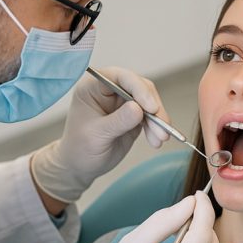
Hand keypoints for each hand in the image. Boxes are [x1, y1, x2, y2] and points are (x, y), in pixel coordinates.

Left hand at [31, 66, 169, 202]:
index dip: (138, 88)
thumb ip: (118, 121)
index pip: (119, 77)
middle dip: (153, 106)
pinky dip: (157, 127)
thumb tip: (138, 109)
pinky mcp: (134, 115)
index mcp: (93, 87)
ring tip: (161, 138)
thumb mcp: (97, 135)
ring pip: (149, 101)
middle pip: (139, 87)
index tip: (151, 107)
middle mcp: (110, 90)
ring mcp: (123, 102)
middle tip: (162, 126)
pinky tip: (156, 141)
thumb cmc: (80, 148)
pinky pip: (151, 116)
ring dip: (158, 119)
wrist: (81, 165)